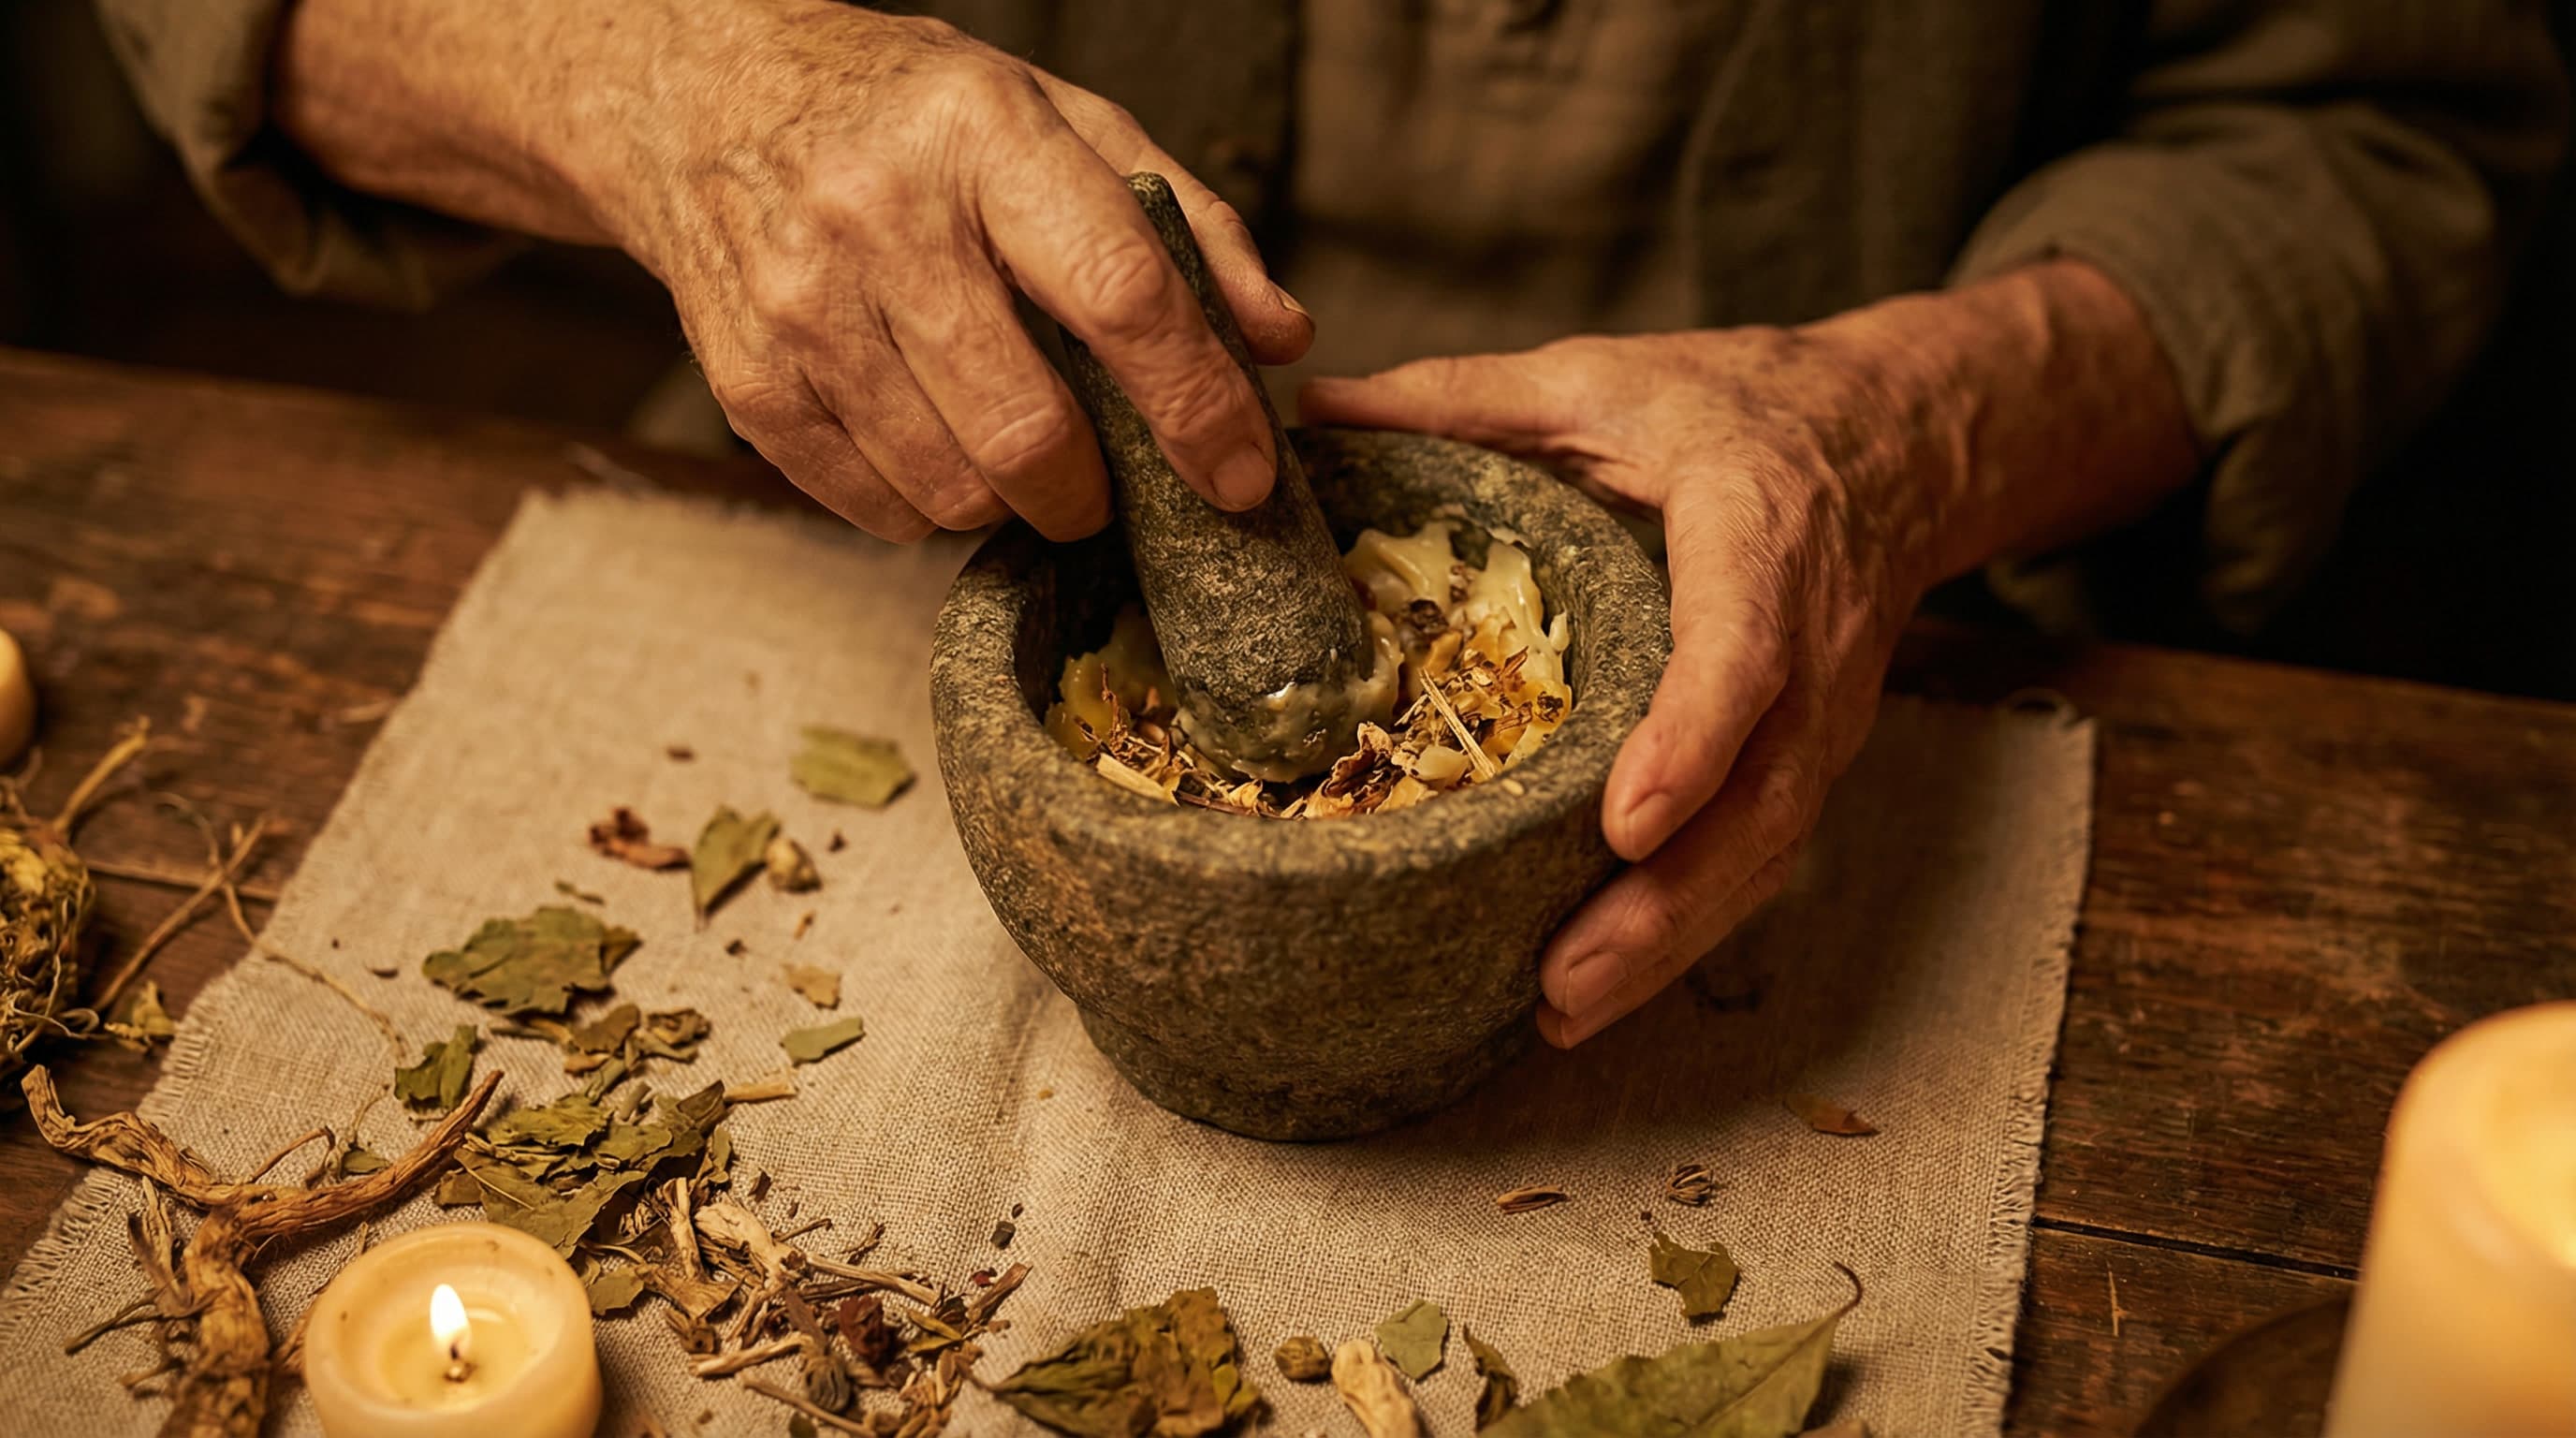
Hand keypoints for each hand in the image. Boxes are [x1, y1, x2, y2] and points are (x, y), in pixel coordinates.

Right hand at [593, 4, 1309, 539]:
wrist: (697, 100)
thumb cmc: (909, 117)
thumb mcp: (1058, 120)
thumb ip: (1186, 224)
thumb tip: (1280, 340)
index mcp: (984, 138)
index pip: (1117, 293)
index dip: (1194, 404)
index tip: (1242, 475)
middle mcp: (881, 217)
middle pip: (1026, 429)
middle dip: (1095, 493)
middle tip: (1108, 484)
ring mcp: (801, 306)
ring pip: (951, 489)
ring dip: (1012, 504)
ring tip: (1016, 455)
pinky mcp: (748, 381)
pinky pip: (874, 507)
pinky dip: (929, 508)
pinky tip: (934, 445)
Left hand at [1304, 263, 2196, 1044]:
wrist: (1893, 439)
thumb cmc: (1734, 406)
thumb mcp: (1603, 378)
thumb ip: (1465, 396)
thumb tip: (1313, 405)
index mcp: (1758, 536)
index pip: (1742, 652)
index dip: (1691, 741)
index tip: (1625, 823)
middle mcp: (1808, 646)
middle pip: (1759, 798)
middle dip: (1666, 902)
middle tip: (1564, 979)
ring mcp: (1822, 718)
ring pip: (1764, 851)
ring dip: (1670, 944)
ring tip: (1563, 1011)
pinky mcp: (1807, 762)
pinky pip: (1758, 860)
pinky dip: (1686, 935)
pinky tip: (1597, 991)